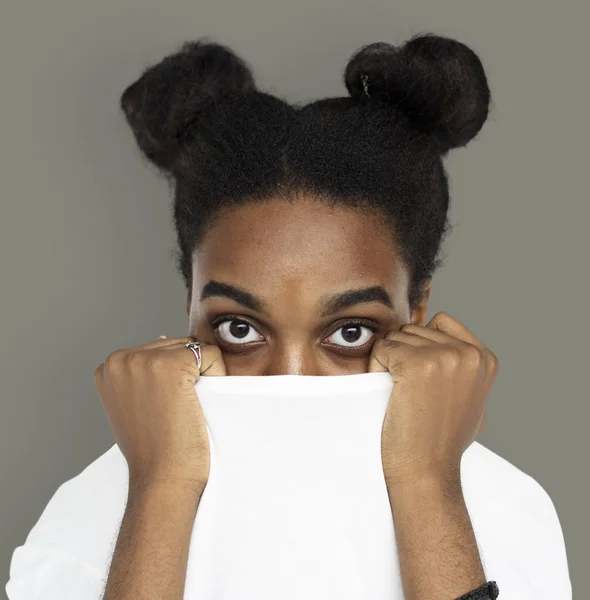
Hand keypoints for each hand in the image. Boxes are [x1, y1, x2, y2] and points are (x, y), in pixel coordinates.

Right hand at [94, 336, 226, 490]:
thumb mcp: (135, 404)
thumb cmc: (155, 448)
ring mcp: (144, 359)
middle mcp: (120, 357)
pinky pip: (211, 354)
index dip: (174, 379)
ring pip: (195, 348)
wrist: (162, 478)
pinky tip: (197, 405)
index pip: (161, 350)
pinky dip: (217, 376)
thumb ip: (142, 373)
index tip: (162, 409)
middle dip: (188, 374)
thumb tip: (161, 339)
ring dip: (201, 375)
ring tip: (183, 409)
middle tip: (174, 412)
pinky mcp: (171, 364)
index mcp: (109, 366)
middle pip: (178, 345)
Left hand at [368, 312, 498, 486]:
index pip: (440, 321)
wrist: (427, 471)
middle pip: (415, 329)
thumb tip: (458, 353)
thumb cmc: (441, 440)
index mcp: (485, 358)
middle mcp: (469, 353)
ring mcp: (444, 356)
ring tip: (400, 395)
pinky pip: (381, 348)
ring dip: (388, 361)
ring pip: (396, 337)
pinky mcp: (416, 364)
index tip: (423, 382)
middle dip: (402, 354)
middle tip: (408, 393)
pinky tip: (388, 393)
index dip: (421, 346)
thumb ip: (467, 372)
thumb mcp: (471, 400)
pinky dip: (375, 368)